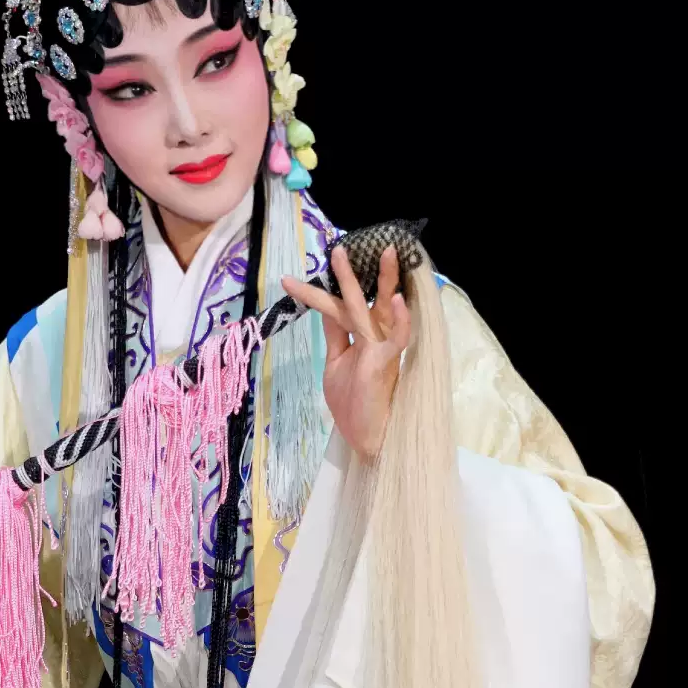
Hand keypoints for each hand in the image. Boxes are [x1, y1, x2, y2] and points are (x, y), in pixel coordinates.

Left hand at [282, 244, 409, 461]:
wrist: (366, 439)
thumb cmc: (354, 404)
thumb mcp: (336, 364)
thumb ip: (336, 337)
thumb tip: (327, 311)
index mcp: (360, 339)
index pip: (338, 309)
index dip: (315, 294)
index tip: (288, 280)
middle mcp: (373, 339)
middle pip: (361, 300)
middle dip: (350, 275)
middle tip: (338, 247)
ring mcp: (381, 350)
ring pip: (376, 310)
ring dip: (381, 280)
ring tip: (384, 252)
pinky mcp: (386, 363)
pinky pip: (396, 339)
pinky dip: (399, 320)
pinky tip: (397, 301)